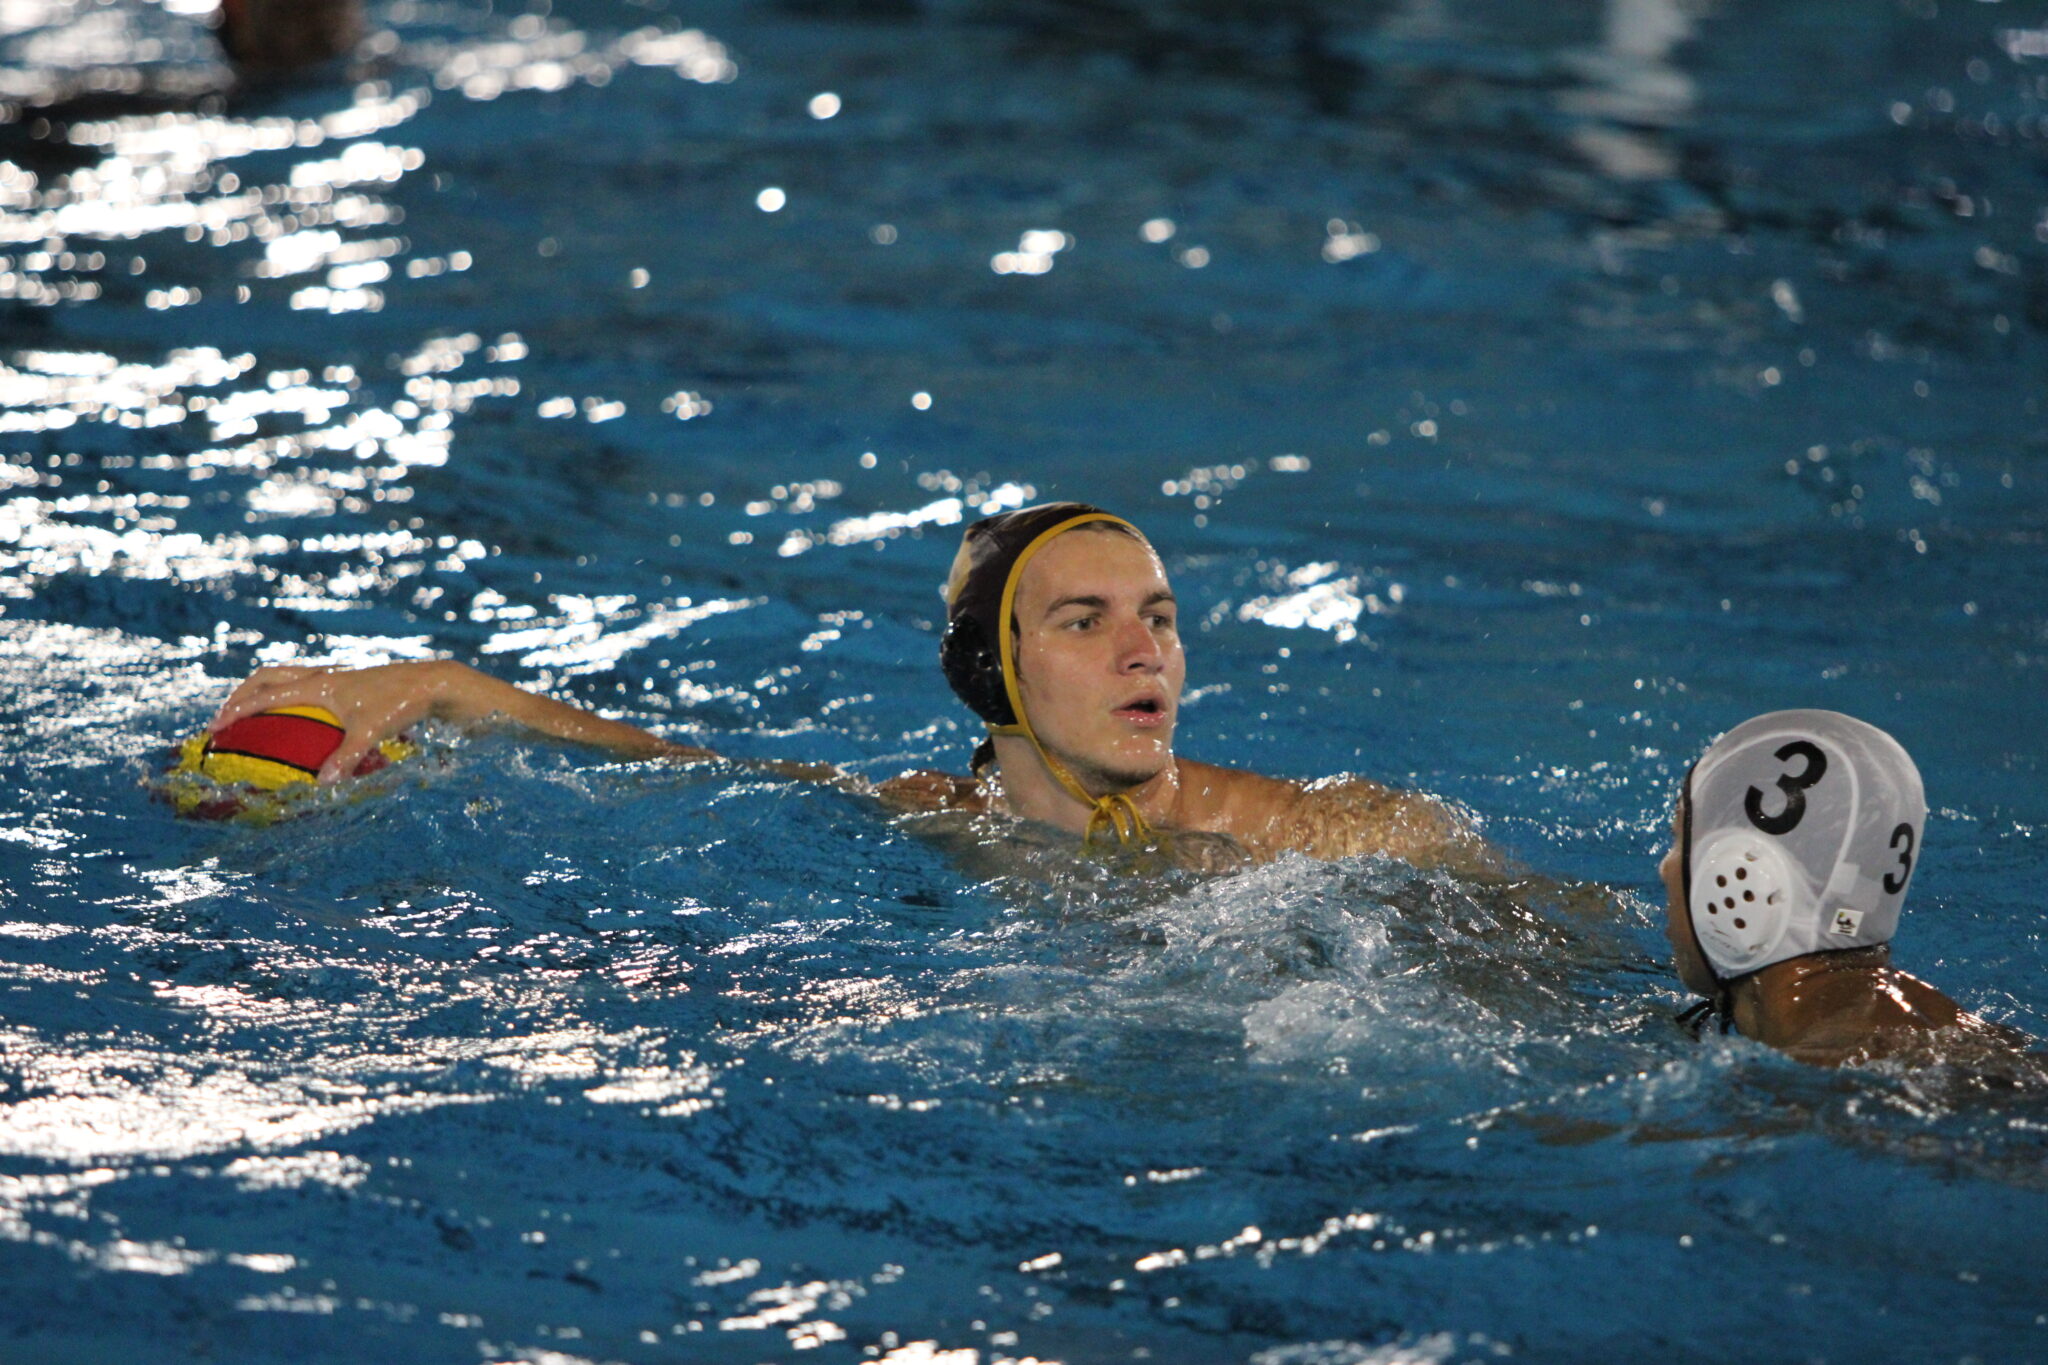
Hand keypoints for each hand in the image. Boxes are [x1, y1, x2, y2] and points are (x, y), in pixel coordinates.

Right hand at [209, 660, 455, 783]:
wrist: (428, 683)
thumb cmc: (399, 705)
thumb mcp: (372, 732)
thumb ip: (346, 757)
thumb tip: (323, 785)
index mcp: (318, 684)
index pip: (265, 696)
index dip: (236, 712)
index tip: (214, 728)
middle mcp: (320, 675)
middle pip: (266, 678)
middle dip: (240, 696)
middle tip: (224, 720)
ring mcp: (331, 675)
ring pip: (284, 677)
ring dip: (262, 692)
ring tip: (249, 717)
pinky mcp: (343, 680)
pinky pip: (304, 685)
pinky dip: (287, 697)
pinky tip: (292, 722)